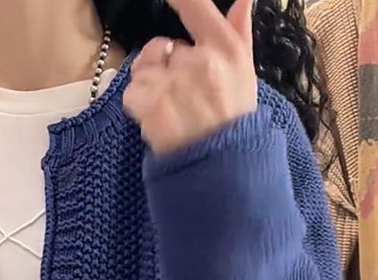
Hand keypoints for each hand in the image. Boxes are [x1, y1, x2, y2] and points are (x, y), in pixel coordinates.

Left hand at [123, 0, 257, 154]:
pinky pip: (132, 92)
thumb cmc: (233, 119)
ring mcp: (173, 84)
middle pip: (163, 47)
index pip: (196, 7)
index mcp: (225, 48)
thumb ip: (239, 31)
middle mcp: (198, 61)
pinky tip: (157, 118)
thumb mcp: (245, 72)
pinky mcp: (152, 106)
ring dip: (149, 85)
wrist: (221, 165)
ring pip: (143, 69)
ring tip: (169, 107)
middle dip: (165, 66)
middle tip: (182, 93)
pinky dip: (139, 105)